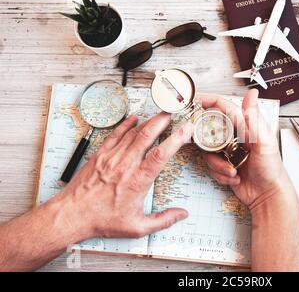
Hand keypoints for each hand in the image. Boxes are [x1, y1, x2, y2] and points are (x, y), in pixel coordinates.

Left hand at [54, 113, 192, 239]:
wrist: (72, 215)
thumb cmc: (102, 220)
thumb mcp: (137, 226)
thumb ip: (163, 220)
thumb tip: (182, 214)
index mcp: (138, 181)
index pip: (161, 154)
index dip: (176, 139)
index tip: (185, 129)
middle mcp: (126, 165)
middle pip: (147, 136)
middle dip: (162, 121)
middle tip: (173, 112)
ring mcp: (112, 157)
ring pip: (133, 133)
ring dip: (148, 121)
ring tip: (159, 114)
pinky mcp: (100, 155)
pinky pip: (115, 134)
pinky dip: (126, 125)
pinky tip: (133, 119)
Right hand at [199, 90, 288, 208]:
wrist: (268, 195)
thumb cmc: (271, 168)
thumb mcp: (265, 141)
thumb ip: (254, 118)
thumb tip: (252, 93)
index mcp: (245, 126)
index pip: (223, 107)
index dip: (208, 101)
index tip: (194, 101)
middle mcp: (234, 137)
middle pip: (210, 131)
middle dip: (210, 144)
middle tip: (217, 151)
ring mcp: (228, 152)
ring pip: (209, 153)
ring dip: (219, 165)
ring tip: (234, 170)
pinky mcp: (224, 166)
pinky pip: (212, 167)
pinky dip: (221, 174)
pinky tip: (235, 177)